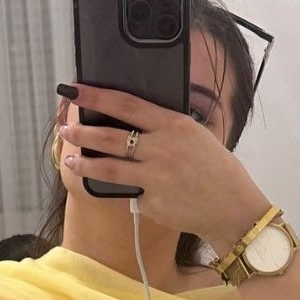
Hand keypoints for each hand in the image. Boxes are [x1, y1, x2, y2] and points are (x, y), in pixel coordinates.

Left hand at [58, 83, 270, 251]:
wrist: (233, 209)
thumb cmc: (219, 172)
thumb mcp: (198, 137)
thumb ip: (168, 129)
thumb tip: (139, 121)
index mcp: (174, 126)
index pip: (126, 105)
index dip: (97, 96)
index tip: (76, 90)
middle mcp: (161, 149)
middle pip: (110, 138)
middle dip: (82, 132)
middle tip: (66, 129)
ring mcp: (155, 178)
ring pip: (108, 169)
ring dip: (84, 164)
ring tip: (69, 159)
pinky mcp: (151, 203)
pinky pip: (126, 195)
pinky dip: (118, 192)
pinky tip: (108, 188)